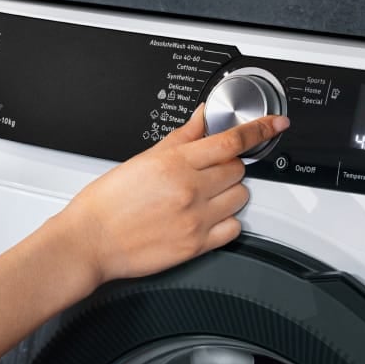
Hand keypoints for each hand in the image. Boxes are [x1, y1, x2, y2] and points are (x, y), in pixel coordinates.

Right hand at [53, 104, 288, 285]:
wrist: (89, 241)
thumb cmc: (107, 202)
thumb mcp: (142, 159)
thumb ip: (180, 138)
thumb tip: (202, 118)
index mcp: (175, 163)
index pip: (231, 140)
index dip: (260, 129)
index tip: (275, 124)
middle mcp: (190, 189)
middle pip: (238, 168)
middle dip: (228, 166)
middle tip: (207, 172)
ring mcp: (196, 218)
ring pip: (240, 197)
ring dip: (229, 193)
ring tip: (202, 196)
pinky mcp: (197, 245)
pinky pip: (234, 228)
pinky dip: (227, 221)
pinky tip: (207, 217)